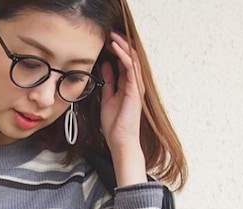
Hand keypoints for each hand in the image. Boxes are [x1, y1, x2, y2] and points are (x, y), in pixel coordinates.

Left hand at [99, 32, 146, 182]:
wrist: (120, 141)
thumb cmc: (115, 125)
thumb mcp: (108, 97)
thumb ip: (109, 81)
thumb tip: (106, 65)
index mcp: (128, 85)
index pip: (124, 62)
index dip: (116, 50)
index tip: (106, 41)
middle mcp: (134, 83)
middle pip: (130, 57)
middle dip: (120, 43)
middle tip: (109, 33)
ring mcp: (136, 86)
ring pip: (132, 58)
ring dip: (122, 45)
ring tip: (112, 35)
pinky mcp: (135, 89)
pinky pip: (131, 67)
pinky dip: (123, 55)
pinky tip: (115, 47)